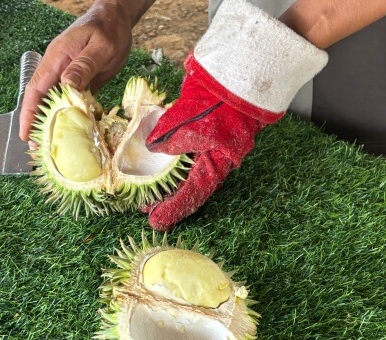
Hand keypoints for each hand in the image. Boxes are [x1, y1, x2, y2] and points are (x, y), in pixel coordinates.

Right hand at [19, 2, 133, 141]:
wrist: (116, 19)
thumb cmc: (108, 29)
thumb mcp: (99, 47)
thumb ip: (83, 66)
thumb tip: (66, 87)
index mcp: (57, 59)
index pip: (36, 89)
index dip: (29, 113)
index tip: (25, 134)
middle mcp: (58, 69)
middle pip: (42, 100)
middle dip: (38, 124)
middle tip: (39, 150)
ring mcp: (68, 76)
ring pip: (56, 103)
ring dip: (54, 124)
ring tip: (53, 147)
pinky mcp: (80, 82)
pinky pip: (72, 102)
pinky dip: (71, 118)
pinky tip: (74, 134)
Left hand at [145, 55, 281, 230]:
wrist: (240, 71)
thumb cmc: (221, 97)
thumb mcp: (191, 120)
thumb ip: (171, 138)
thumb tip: (154, 149)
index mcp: (218, 162)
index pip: (193, 193)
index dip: (174, 208)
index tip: (157, 222)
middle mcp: (216, 160)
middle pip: (190, 188)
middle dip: (169, 200)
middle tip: (146, 210)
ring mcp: (211, 148)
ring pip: (187, 174)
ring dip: (168, 185)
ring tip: (147, 194)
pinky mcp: (204, 135)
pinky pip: (186, 157)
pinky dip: (171, 166)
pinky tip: (155, 168)